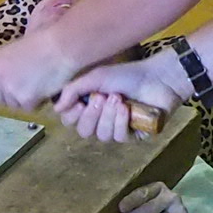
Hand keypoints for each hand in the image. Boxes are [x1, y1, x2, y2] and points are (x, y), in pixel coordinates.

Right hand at [52, 50, 189, 142]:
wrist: (157, 77)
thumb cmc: (126, 74)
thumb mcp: (95, 77)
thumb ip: (72, 91)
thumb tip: (55, 109)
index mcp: (89, 105)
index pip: (70, 121)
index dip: (72, 115)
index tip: (79, 103)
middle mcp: (101, 119)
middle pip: (84, 131)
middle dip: (92, 115)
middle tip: (102, 97)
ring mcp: (117, 128)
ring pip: (102, 135)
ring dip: (108, 117)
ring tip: (118, 99)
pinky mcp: (134, 134)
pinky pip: (119, 137)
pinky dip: (121, 122)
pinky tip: (127, 109)